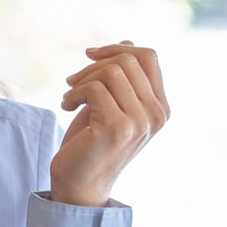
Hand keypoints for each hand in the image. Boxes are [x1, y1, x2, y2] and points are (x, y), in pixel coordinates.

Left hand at [49, 42, 168, 206]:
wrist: (79, 184)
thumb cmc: (92, 142)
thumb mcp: (111, 103)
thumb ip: (123, 78)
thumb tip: (128, 43)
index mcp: (160, 108)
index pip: (149, 57)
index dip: (117, 48)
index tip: (90, 55)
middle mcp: (157, 115)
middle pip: (128, 60)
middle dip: (93, 65)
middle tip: (73, 82)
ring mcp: (140, 122)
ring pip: (111, 71)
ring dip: (81, 80)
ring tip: (70, 97)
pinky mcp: (118, 128)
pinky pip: (94, 88)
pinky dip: (73, 94)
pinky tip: (66, 107)